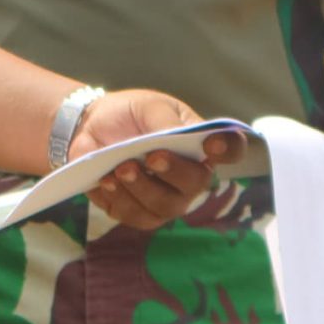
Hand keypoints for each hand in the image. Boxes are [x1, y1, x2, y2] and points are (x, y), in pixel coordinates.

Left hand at [66, 89, 242, 229]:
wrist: (91, 128)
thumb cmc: (129, 114)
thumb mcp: (147, 107)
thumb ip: (164, 121)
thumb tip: (178, 136)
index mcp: (200, 144)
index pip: (232, 149)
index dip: (228, 149)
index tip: (212, 144)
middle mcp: (191, 176)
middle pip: (196, 184)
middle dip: (173, 171)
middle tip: (150, 156)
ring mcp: (168, 199)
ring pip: (164, 206)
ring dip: (140, 187)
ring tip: (118, 169)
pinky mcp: (141, 213)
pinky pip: (136, 216)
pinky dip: (119, 200)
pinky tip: (106, 182)